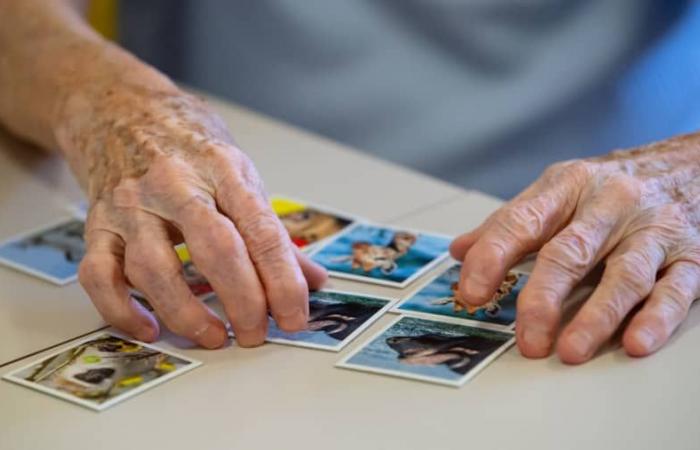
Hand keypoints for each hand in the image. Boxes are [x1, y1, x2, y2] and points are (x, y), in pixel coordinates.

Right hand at [58, 82, 326, 347]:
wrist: (118, 108)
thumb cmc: (187, 144)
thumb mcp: (238, 173)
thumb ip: (272, 230)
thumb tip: (313, 280)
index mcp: (222, 170)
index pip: (262, 231)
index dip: (283, 281)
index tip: (295, 317)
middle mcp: (175, 185)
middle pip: (215, 250)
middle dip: (243, 301)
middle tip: (257, 334)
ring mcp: (131, 205)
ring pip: (154, 269)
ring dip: (187, 313)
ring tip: (215, 337)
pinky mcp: (97, 224)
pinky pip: (100, 275)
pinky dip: (122, 310)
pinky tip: (150, 328)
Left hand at [450, 135, 699, 362]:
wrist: (690, 163)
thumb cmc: (611, 185)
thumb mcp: (557, 190)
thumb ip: (509, 223)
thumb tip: (460, 251)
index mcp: (568, 186)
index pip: (521, 221)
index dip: (492, 257)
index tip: (470, 292)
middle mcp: (610, 204)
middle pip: (570, 252)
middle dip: (544, 298)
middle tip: (526, 337)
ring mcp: (653, 230)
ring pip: (624, 275)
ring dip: (597, 316)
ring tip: (570, 350)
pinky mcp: (691, 255)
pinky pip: (675, 289)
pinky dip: (655, 318)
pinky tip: (635, 342)